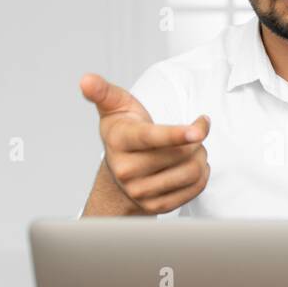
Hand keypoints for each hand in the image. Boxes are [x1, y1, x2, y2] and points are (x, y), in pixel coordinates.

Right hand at [80, 73, 210, 214]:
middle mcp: (126, 170)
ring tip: (192, 149)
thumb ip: (104, 91)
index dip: (176, 134)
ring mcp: (139, 191)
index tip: (198, 131)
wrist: (120, 170)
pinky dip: (201, 175)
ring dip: (201, 156)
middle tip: (193, 132)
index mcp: (119, 141)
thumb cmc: (124, 131)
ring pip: (191, 171)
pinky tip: (193, 165)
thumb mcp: (114, 107)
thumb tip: (86, 80)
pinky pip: (194, 189)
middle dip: (196, 139)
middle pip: (181, 153)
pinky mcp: (155, 206)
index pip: (151, 138)